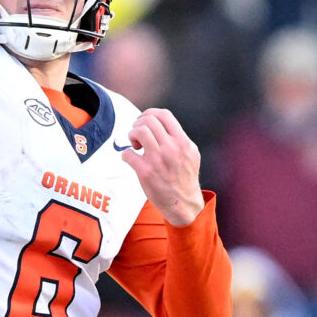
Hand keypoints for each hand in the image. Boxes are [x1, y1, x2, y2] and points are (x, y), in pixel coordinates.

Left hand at [120, 106, 204, 224]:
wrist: (183, 203)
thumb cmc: (184, 178)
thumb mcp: (190, 154)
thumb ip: (179, 138)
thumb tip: (162, 125)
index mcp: (183, 142)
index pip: (164, 115)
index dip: (150, 114)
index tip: (144, 122)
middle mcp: (171, 148)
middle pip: (148, 120)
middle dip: (138, 124)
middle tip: (138, 136)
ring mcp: (158, 159)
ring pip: (139, 131)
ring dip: (132, 135)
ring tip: (135, 146)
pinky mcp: (146, 172)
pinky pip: (127, 153)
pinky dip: (126, 154)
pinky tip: (131, 160)